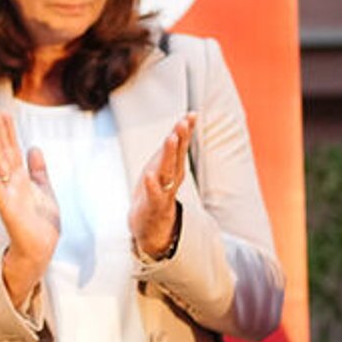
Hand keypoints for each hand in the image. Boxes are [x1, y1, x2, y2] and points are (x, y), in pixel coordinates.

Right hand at [0, 107, 59, 303]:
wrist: (41, 249)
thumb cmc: (41, 223)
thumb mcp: (44, 189)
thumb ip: (38, 169)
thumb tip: (35, 148)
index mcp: (20, 178)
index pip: (12, 148)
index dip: (8, 130)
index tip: (2, 111)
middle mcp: (11, 183)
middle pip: (3, 151)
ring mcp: (7, 194)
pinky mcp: (6, 208)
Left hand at [128, 112, 194, 258]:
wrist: (150, 227)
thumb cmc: (155, 192)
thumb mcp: (164, 166)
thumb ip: (173, 146)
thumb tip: (184, 121)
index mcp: (173, 167)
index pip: (181, 146)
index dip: (186, 130)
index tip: (192, 114)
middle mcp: (172, 178)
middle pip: (176, 155)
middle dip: (180, 138)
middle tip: (183, 122)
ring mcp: (164, 192)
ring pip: (167, 171)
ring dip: (169, 155)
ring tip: (170, 138)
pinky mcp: (153, 206)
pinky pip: (154, 194)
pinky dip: (152, 185)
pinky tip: (149, 175)